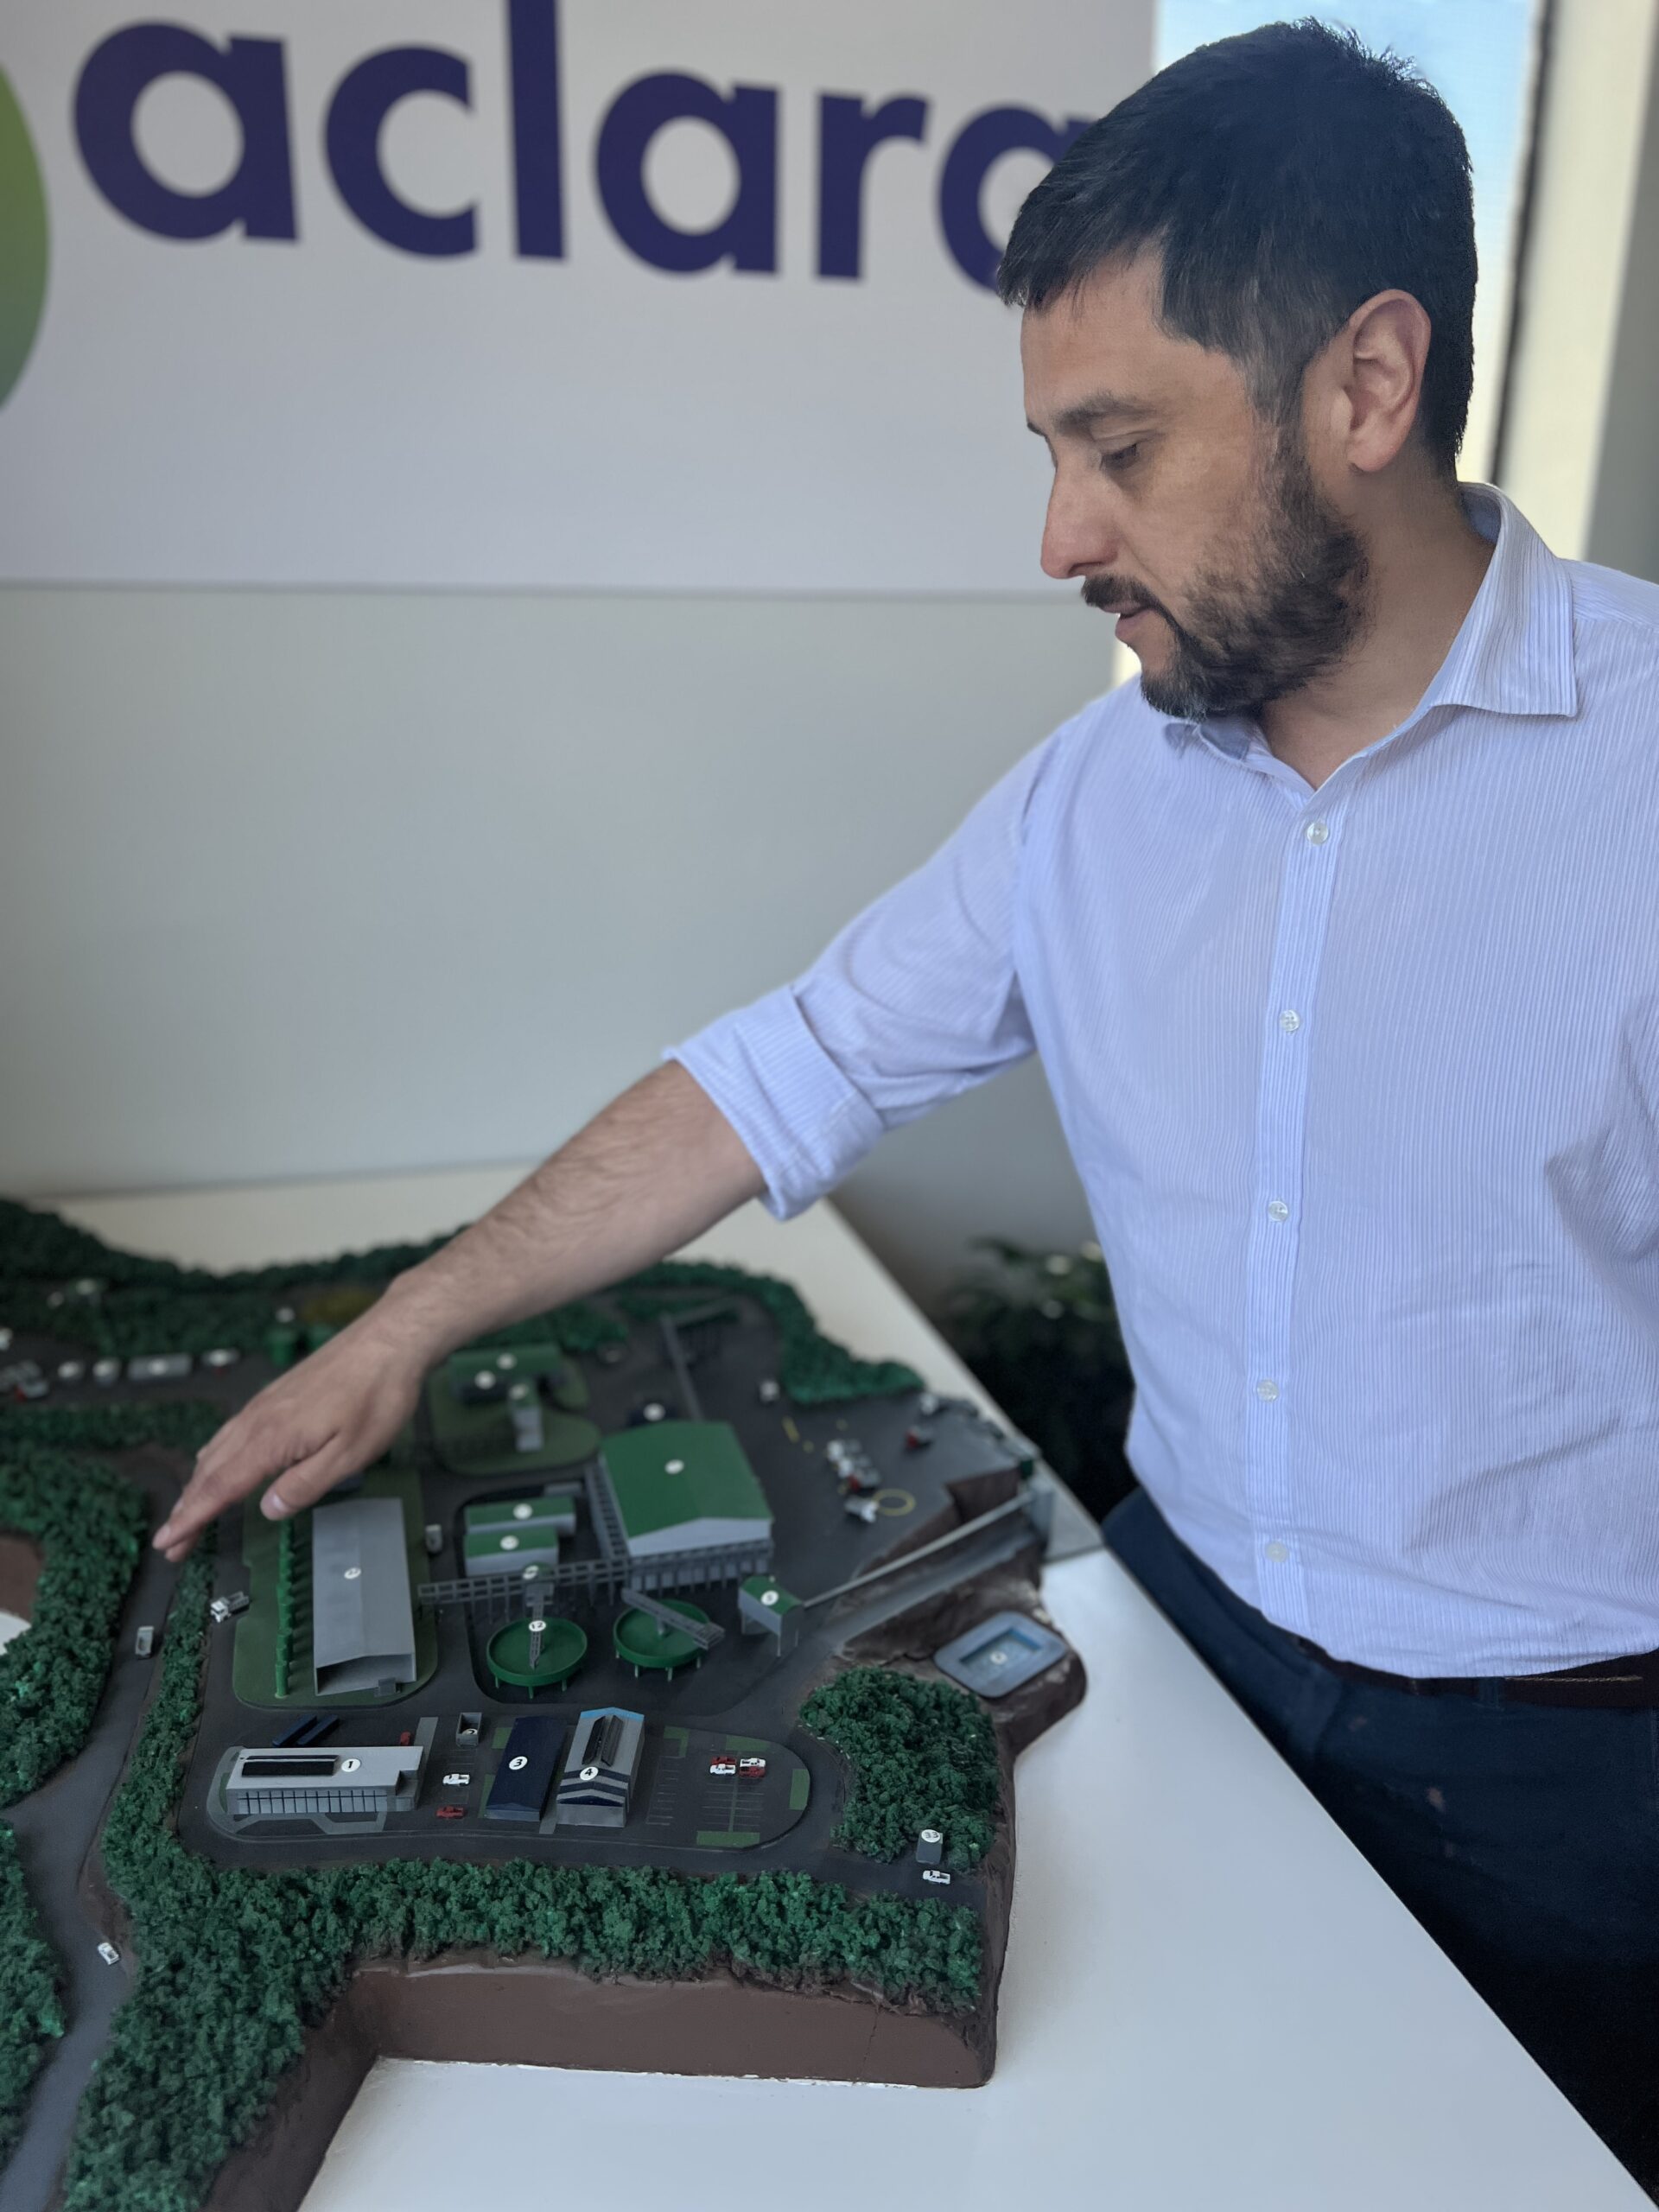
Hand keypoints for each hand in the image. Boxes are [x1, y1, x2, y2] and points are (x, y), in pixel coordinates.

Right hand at [152, 1317, 429, 1560]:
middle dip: (187, 1510)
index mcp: (271, 1440)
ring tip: (186, 1510)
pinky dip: (214, 1456)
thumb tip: (268, 1511)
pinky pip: (232, 1431)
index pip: (219, 1488)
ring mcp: (265, 1404)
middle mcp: (258, 1420)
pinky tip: (215, 1459)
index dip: (191, 1519)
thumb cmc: (376, 1396)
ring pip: (218, 1449)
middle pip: (210, 1472)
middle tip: (171, 1543)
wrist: (389, 1339)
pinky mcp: (277, 1394)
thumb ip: (305, 1486)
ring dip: (197, 1484)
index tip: (168, 1544)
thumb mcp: (349, 1455)